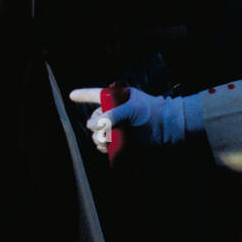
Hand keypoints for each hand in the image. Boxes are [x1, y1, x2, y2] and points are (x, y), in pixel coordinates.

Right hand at [70, 86, 190, 151]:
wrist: (169, 128)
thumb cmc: (153, 113)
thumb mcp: (132, 110)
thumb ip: (113, 116)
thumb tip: (95, 126)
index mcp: (118, 98)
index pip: (96, 95)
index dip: (83, 95)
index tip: (72, 95)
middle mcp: (115, 111)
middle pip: (95, 118)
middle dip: (95, 125)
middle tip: (104, 131)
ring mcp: (118, 126)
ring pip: (98, 133)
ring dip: (98, 138)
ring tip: (106, 140)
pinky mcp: (122, 139)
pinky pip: (105, 143)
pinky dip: (103, 146)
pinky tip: (106, 147)